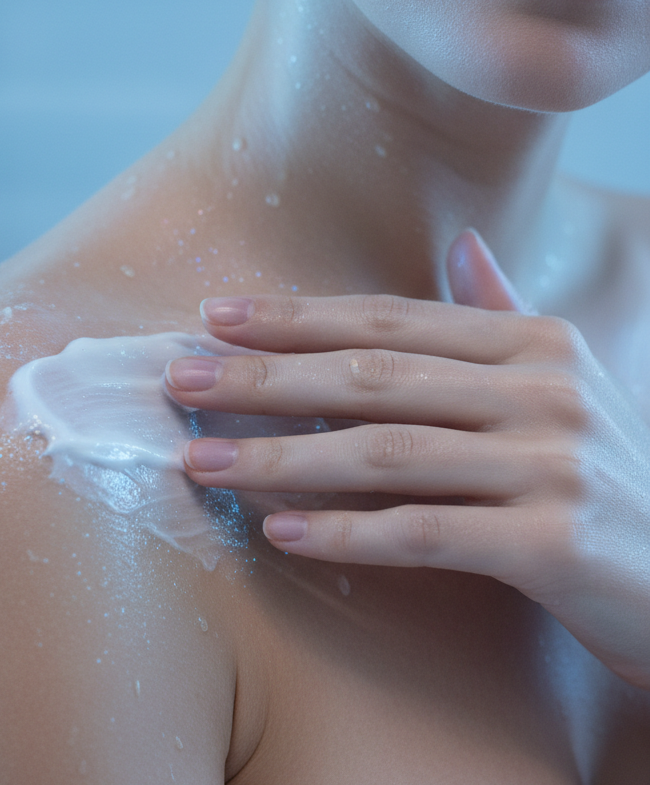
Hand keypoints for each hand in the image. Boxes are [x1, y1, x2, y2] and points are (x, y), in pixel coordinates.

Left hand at [165, 230, 649, 688]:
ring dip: (281, 457)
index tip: (213, 316)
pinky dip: (347, 532)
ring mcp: (553, 464)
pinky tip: (279, 530)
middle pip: (372, 378)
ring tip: (200, 459)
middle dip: (264, 378)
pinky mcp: (557, 544)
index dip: (296, 317)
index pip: (388, 321)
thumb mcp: (566, 380)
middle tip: (178, 379)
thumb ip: (505, 311)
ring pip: (385, 453)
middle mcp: (543, 390)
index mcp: (534, 342)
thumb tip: (459, 241)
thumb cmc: (610, 475)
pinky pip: (426, 533)